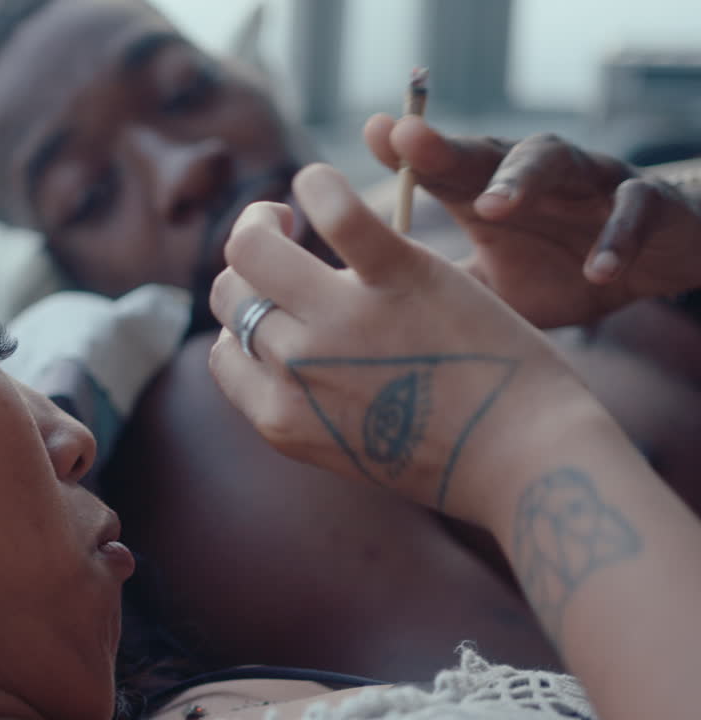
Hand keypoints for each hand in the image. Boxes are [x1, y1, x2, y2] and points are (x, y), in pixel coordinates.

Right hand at [208, 164, 600, 524]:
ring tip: (291, 210)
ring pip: (251, 249)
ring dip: (261, 220)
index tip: (279, 306)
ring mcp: (343, 322)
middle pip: (228, 293)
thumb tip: (279, 355)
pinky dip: (319, 184)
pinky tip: (320, 181)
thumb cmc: (448, 458)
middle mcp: (297, 369)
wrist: (528, 462)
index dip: (243, 322)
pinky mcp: (401, 277)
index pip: (222, 350)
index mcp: (280, 417)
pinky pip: (336, 212)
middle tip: (280, 240)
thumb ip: (307, 406)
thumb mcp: (350, 448)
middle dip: (244, 265)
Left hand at [364, 114, 700, 327]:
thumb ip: (440, 287)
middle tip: (409, 142)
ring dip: (521, 179)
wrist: (656, 274)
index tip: (373, 132)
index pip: (444, 168)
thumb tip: (366, 308)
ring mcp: (592, 183)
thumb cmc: (563, 275)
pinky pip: (631, 211)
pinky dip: (615, 239)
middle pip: (487, 153)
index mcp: (492, 195)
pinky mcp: (648, 203)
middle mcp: (536, 177)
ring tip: (493, 206)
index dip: (410, 152)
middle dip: (448, 147)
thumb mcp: (494, 291)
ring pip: (556, 162)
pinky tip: (596, 269)